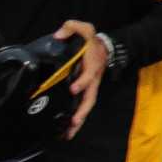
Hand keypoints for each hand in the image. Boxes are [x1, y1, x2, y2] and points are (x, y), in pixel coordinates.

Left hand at [53, 19, 107, 138]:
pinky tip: (65, 132)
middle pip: (90, 99)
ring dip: (78, 122)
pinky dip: (75, 121)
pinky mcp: (86, 94)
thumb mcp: (84, 29)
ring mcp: (90, 89)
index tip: (73, 89)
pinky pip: (82, 108)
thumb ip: (71, 27)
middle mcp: (92, 81)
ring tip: (68, 134)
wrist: (104, 49)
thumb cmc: (91, 42)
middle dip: (82, 111)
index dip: (82, 82)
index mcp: (91, 66)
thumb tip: (57, 35)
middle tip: (73, 122)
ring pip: (86, 107)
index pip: (88, 76)